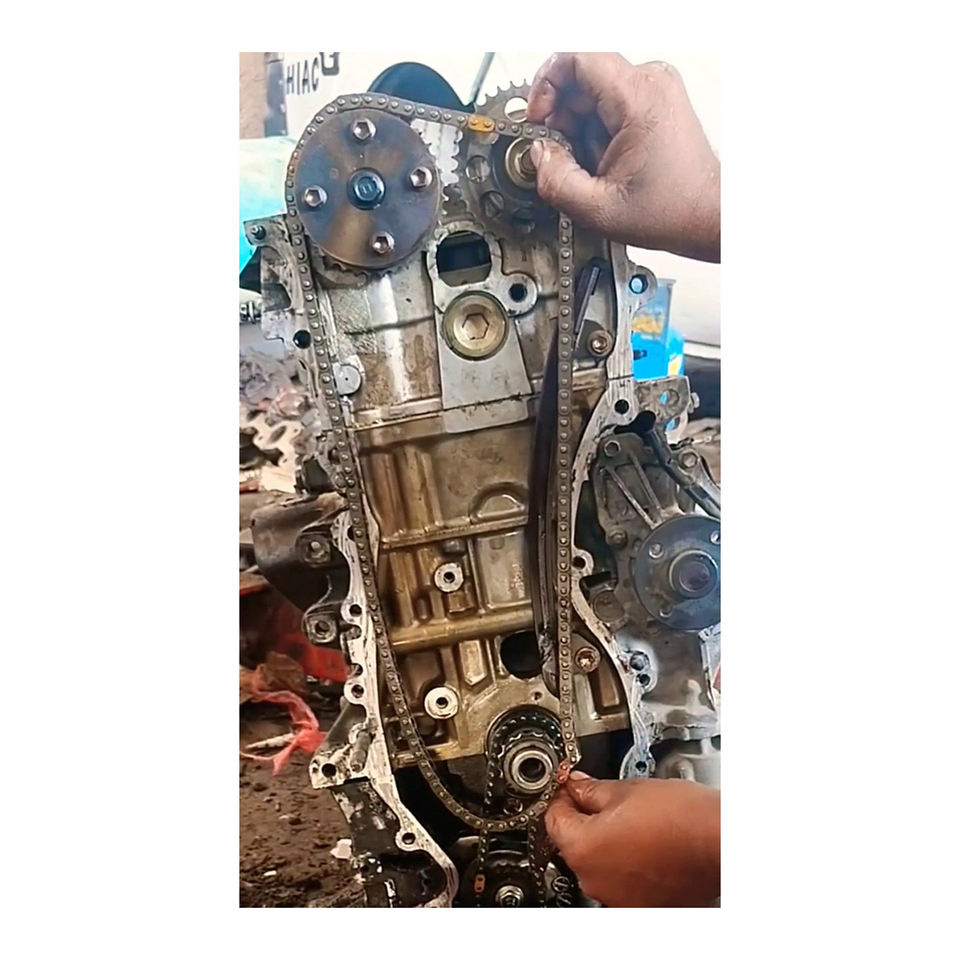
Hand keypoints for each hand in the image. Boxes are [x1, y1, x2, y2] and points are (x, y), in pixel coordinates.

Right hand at [526, 53, 719, 261]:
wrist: (705, 214)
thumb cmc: (671, 209)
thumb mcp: (598, 208)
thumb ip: (556, 181)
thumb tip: (537, 155)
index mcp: (638, 98)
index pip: (576, 58)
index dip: (545, 85)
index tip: (538, 117)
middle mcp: (650, 82)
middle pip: (582, 79)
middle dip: (561, 118)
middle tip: (561, 154)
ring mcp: (654, 89)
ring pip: (592, 94)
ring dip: (579, 129)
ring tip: (591, 165)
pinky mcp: (654, 101)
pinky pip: (609, 105)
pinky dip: (596, 132)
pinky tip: (603, 160)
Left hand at [545, 772, 719, 906]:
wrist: (722, 843)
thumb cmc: (683, 819)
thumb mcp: (626, 790)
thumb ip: (591, 789)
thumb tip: (576, 785)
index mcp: (583, 848)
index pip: (553, 817)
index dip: (562, 795)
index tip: (571, 786)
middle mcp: (594, 880)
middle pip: (574, 842)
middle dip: (585, 818)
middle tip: (606, 798)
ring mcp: (617, 897)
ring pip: (598, 862)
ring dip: (606, 841)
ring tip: (635, 820)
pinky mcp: (640, 904)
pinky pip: (620, 879)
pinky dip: (626, 862)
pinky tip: (646, 842)